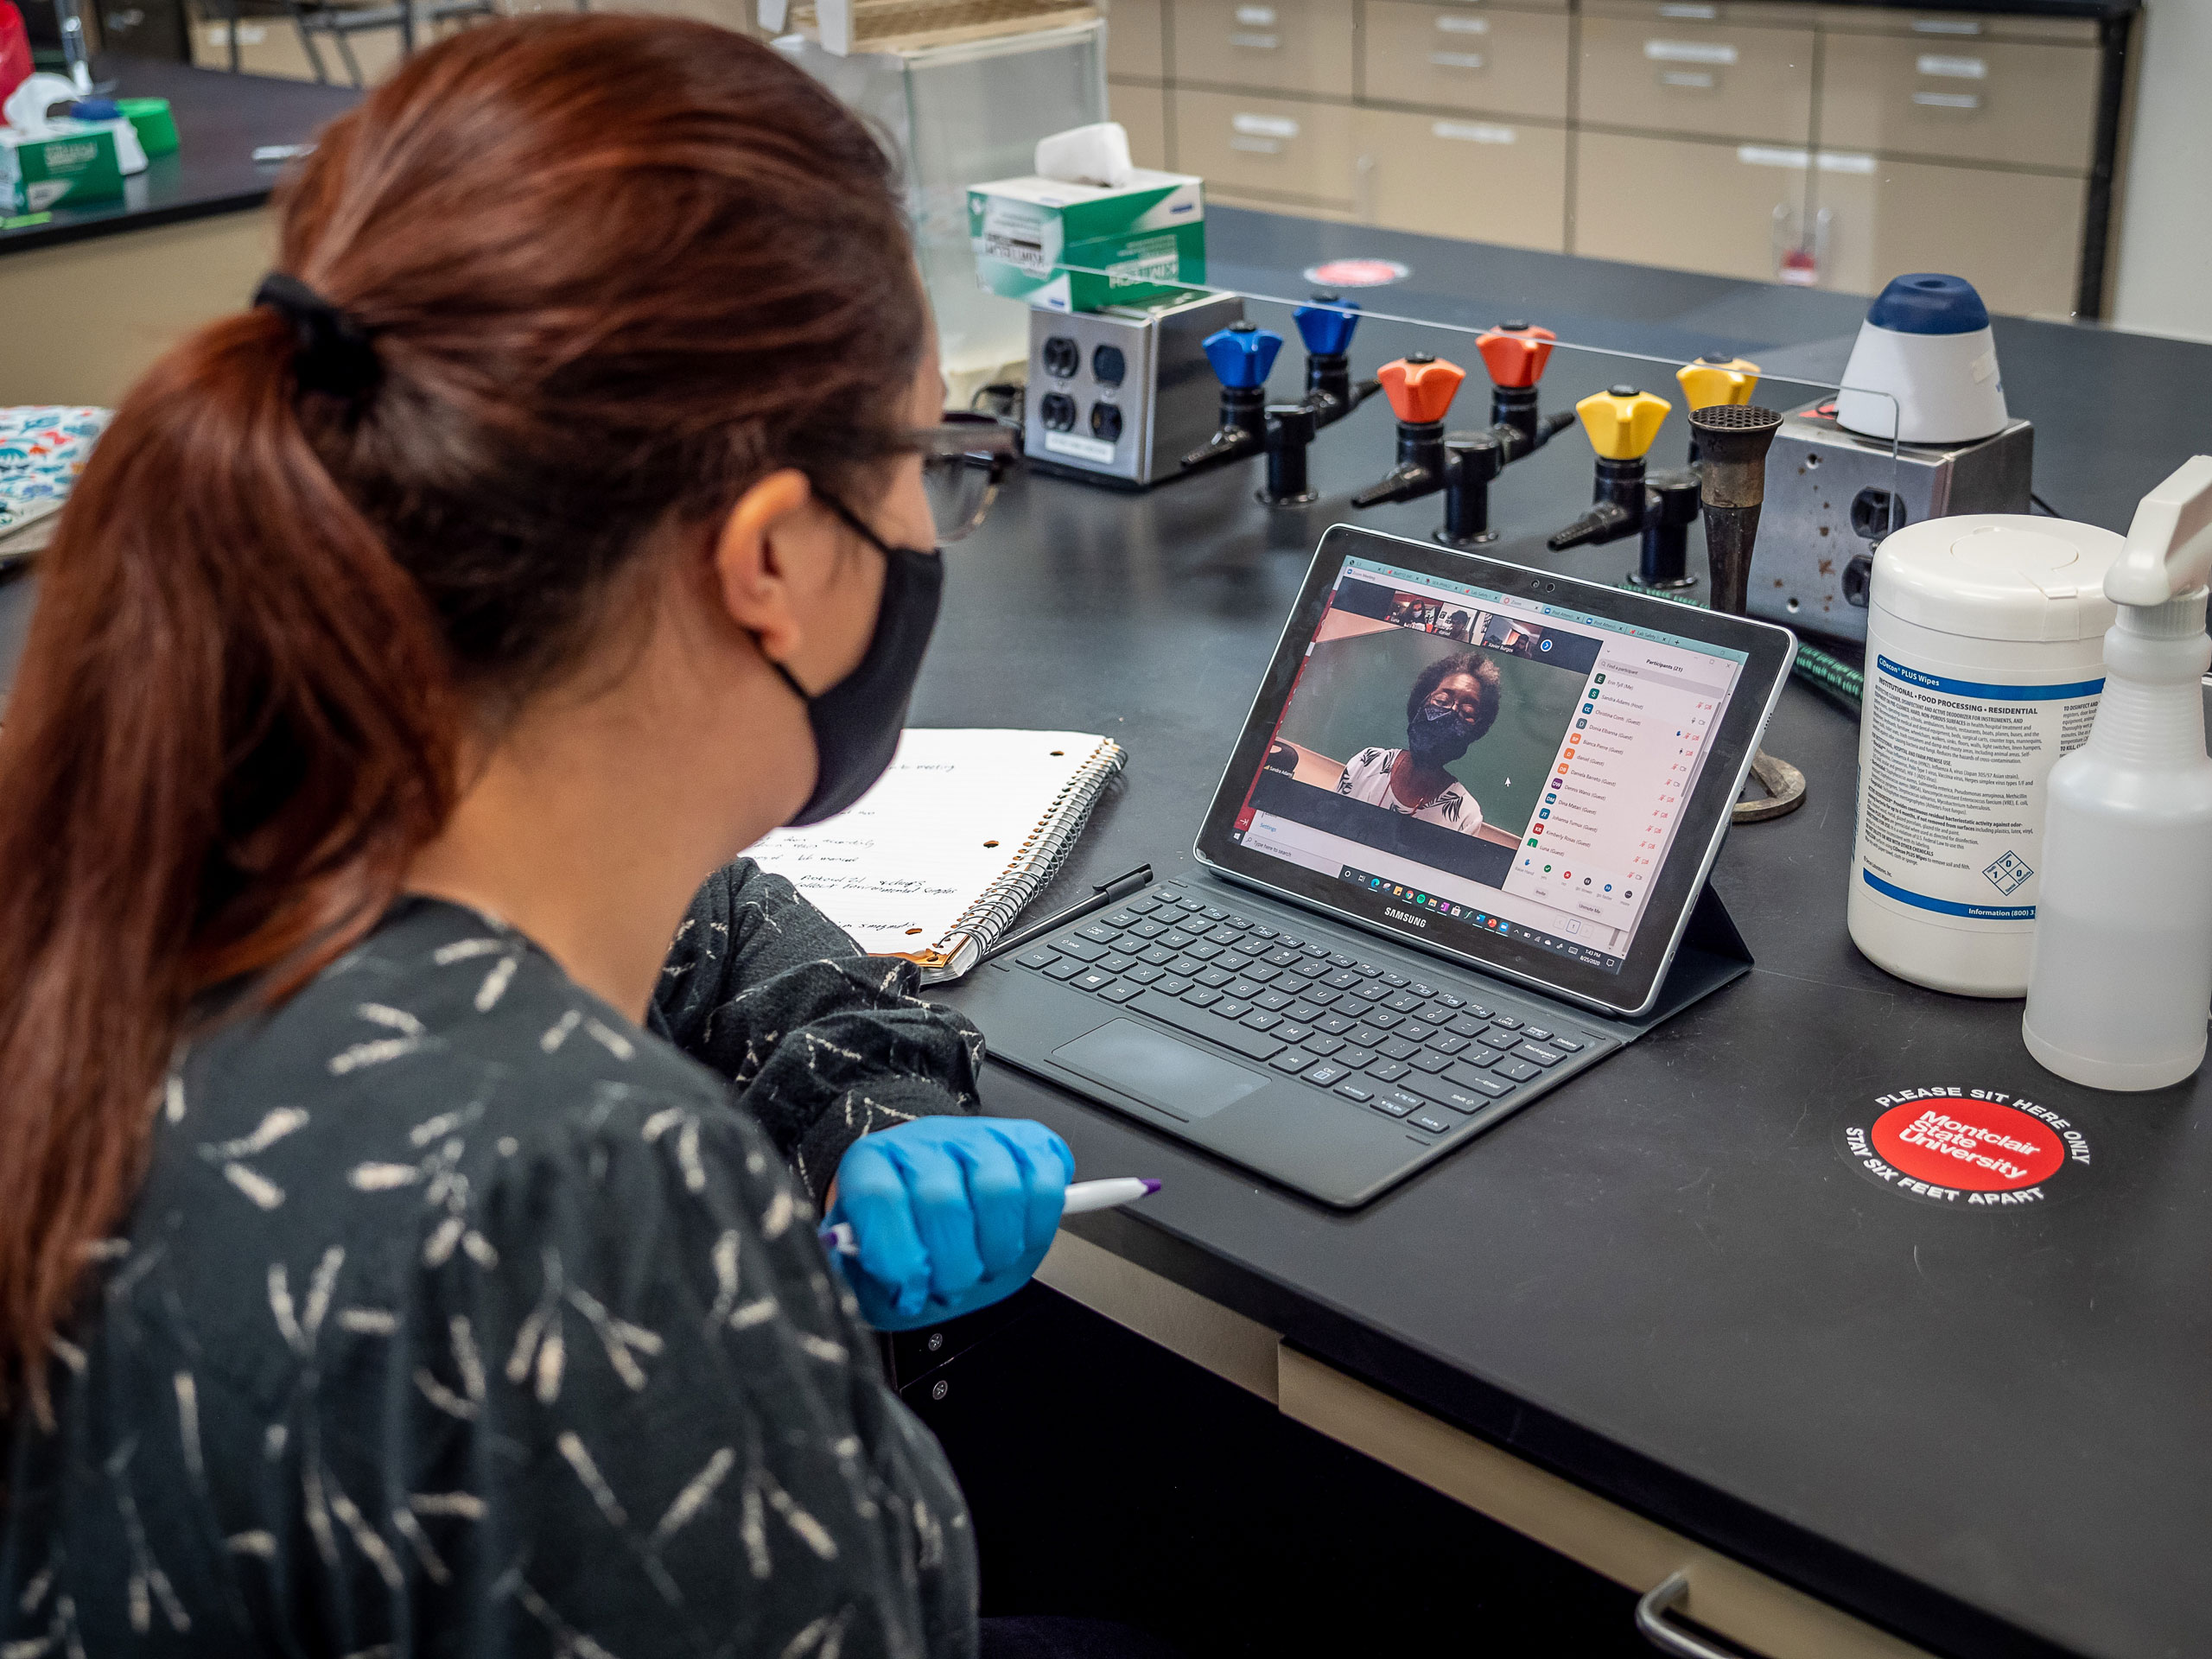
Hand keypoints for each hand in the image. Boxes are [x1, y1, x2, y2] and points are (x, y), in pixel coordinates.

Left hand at [827, 1117, 1072, 1330]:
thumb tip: (892, 1288)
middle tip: (950, 1289)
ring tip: (984, 1267)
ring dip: (996, 1251)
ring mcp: (980, 1136)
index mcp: (872, 1164)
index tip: (906, 1290)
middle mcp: (924, 1142)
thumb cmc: (906, 1236)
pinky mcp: (1028, 1141)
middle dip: (952, 1267)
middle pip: (942, 1200)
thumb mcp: (871, 1271)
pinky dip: (1037, 1227)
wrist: (936, 1195)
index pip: (877, 1196)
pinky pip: (1044, 1184)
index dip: (894, 1254)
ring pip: (999, 1190)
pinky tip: (1017, 1241)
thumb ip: (869, 1284)